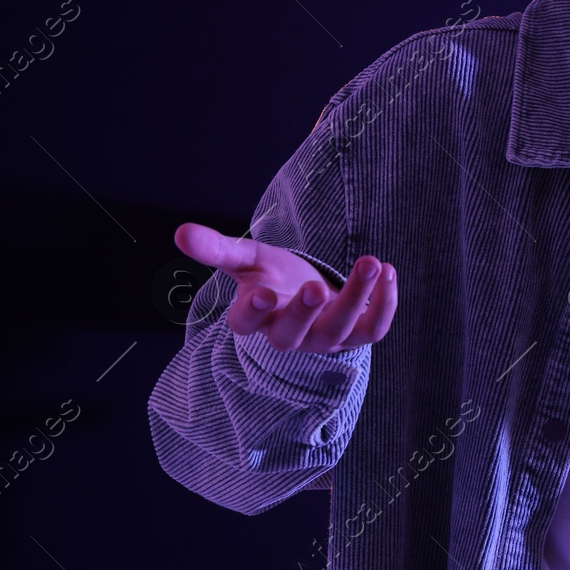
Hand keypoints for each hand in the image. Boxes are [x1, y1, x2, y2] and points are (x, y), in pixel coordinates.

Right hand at [173, 222, 397, 352]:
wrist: (315, 296)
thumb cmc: (277, 278)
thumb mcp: (249, 260)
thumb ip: (217, 249)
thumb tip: (180, 231)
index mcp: (256, 317)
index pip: (245, 323)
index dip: (252, 311)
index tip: (261, 292)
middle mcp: (290, 334)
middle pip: (292, 334)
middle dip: (304, 312)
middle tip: (314, 286)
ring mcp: (325, 339)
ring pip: (340, 328)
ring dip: (357, 296)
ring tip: (371, 262)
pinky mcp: (358, 335)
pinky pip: (374, 329)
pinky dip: (386, 303)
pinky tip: (389, 270)